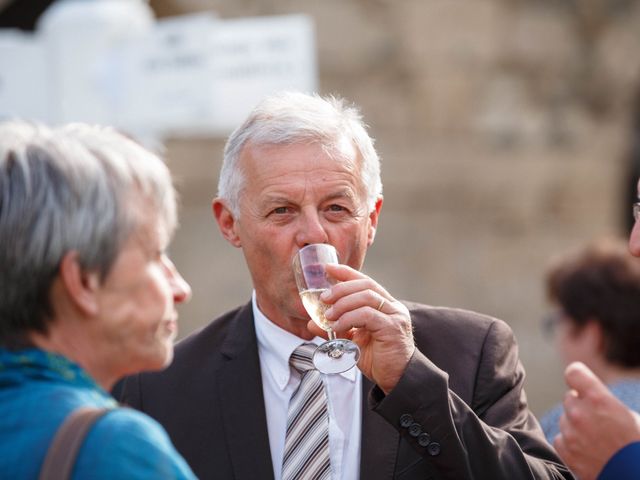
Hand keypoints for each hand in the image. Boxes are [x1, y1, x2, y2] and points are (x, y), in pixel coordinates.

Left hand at [308, 263, 414, 393]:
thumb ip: (335, 329)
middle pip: (365, 285)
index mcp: (384, 305)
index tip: (328, 268)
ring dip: (343, 304)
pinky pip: (367, 315)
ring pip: (366, 297)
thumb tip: (311, 322)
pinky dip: (348, 318)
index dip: (346, 272)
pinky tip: (337, 327)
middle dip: (341, 288)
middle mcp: (392, 307)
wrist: (397, 380)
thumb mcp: (352, 341)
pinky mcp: (393, 327)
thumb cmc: (379, 360)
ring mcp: (395, 315)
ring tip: (328, 316)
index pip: (365, 281)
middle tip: (324, 298)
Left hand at [553, 362, 639, 479]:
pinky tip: (587, 449)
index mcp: (599, 400)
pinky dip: (570, 443)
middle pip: (569, 398)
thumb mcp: (628, 416)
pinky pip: (560, 438)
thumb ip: (604, 401)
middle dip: (581, 406)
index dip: (578, 377)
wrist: (634, 475)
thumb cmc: (635, 446)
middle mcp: (580, 413)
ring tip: (596, 438)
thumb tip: (590, 395)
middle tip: (598, 420)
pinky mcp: (566, 452)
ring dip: (575, 425)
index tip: (580, 383)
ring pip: (564, 419)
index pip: (574, 373)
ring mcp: (571, 434)